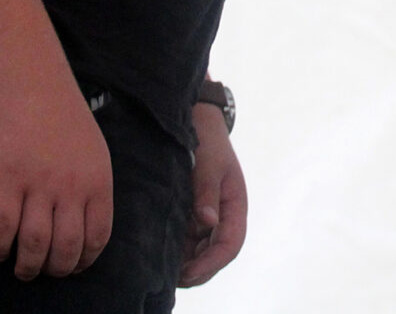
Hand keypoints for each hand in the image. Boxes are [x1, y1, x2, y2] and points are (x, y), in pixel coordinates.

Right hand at [0, 86, 114, 279]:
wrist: (32, 90)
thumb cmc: (64, 122)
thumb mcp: (95, 155)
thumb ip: (92, 191)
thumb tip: (85, 230)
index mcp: (97, 183)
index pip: (97, 237)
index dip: (84, 260)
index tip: (74, 267)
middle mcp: (70, 188)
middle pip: (65, 248)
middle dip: (55, 269)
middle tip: (45, 272)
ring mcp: (37, 186)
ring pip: (34, 245)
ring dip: (27, 266)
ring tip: (22, 269)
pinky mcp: (5, 181)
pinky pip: (1, 228)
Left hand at [179, 100, 246, 284]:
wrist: (195, 118)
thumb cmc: (207, 139)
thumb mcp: (209, 163)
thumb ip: (207, 192)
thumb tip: (209, 223)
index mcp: (235, 205)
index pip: (230, 244)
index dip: (212, 263)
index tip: (188, 273)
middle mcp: (223, 215)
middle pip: (216, 254)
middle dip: (198, 270)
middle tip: (171, 278)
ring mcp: (207, 215)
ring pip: (200, 250)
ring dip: (186, 263)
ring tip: (162, 270)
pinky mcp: (190, 212)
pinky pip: (186, 239)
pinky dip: (177, 251)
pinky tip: (159, 255)